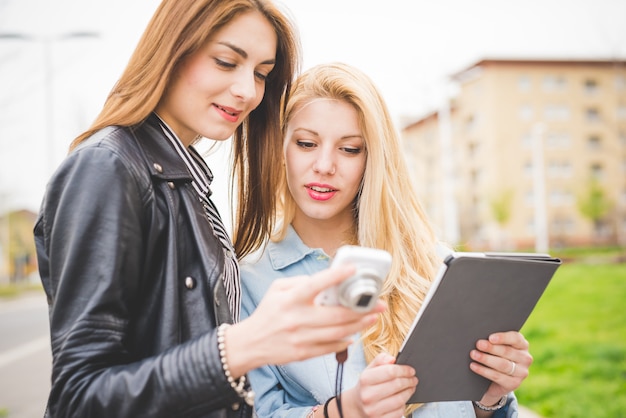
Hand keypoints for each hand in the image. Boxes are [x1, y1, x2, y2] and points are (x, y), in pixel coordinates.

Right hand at [227, 264, 384, 376]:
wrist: (250, 343)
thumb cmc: (267, 313)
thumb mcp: (277, 289)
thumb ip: (301, 282)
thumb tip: (327, 281)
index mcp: (290, 299)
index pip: (316, 284)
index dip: (336, 276)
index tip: (354, 269)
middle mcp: (297, 318)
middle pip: (337, 314)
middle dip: (362, 309)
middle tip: (379, 303)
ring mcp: (301, 338)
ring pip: (339, 332)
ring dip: (360, 324)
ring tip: (373, 317)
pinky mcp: (303, 353)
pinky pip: (331, 347)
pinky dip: (346, 341)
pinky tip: (355, 333)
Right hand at [341, 353, 416, 417]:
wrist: (356, 406)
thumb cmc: (366, 386)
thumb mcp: (369, 370)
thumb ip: (380, 361)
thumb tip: (392, 359)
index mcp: (365, 380)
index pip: (390, 371)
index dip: (404, 370)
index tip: (411, 370)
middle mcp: (368, 395)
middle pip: (397, 385)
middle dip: (409, 381)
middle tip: (414, 379)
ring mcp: (373, 410)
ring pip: (399, 399)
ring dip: (409, 392)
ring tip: (411, 387)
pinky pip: (398, 412)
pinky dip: (403, 404)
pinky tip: (403, 399)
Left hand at [469, 331, 532, 405]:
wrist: (494, 380)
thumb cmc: (494, 356)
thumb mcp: (497, 347)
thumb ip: (493, 341)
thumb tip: (481, 337)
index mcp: (522, 345)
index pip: (516, 338)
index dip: (503, 337)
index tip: (490, 338)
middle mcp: (525, 358)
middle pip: (507, 351)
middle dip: (491, 347)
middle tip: (478, 344)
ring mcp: (521, 372)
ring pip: (502, 364)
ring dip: (486, 359)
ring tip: (474, 354)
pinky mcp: (514, 384)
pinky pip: (497, 376)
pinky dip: (484, 371)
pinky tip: (474, 366)